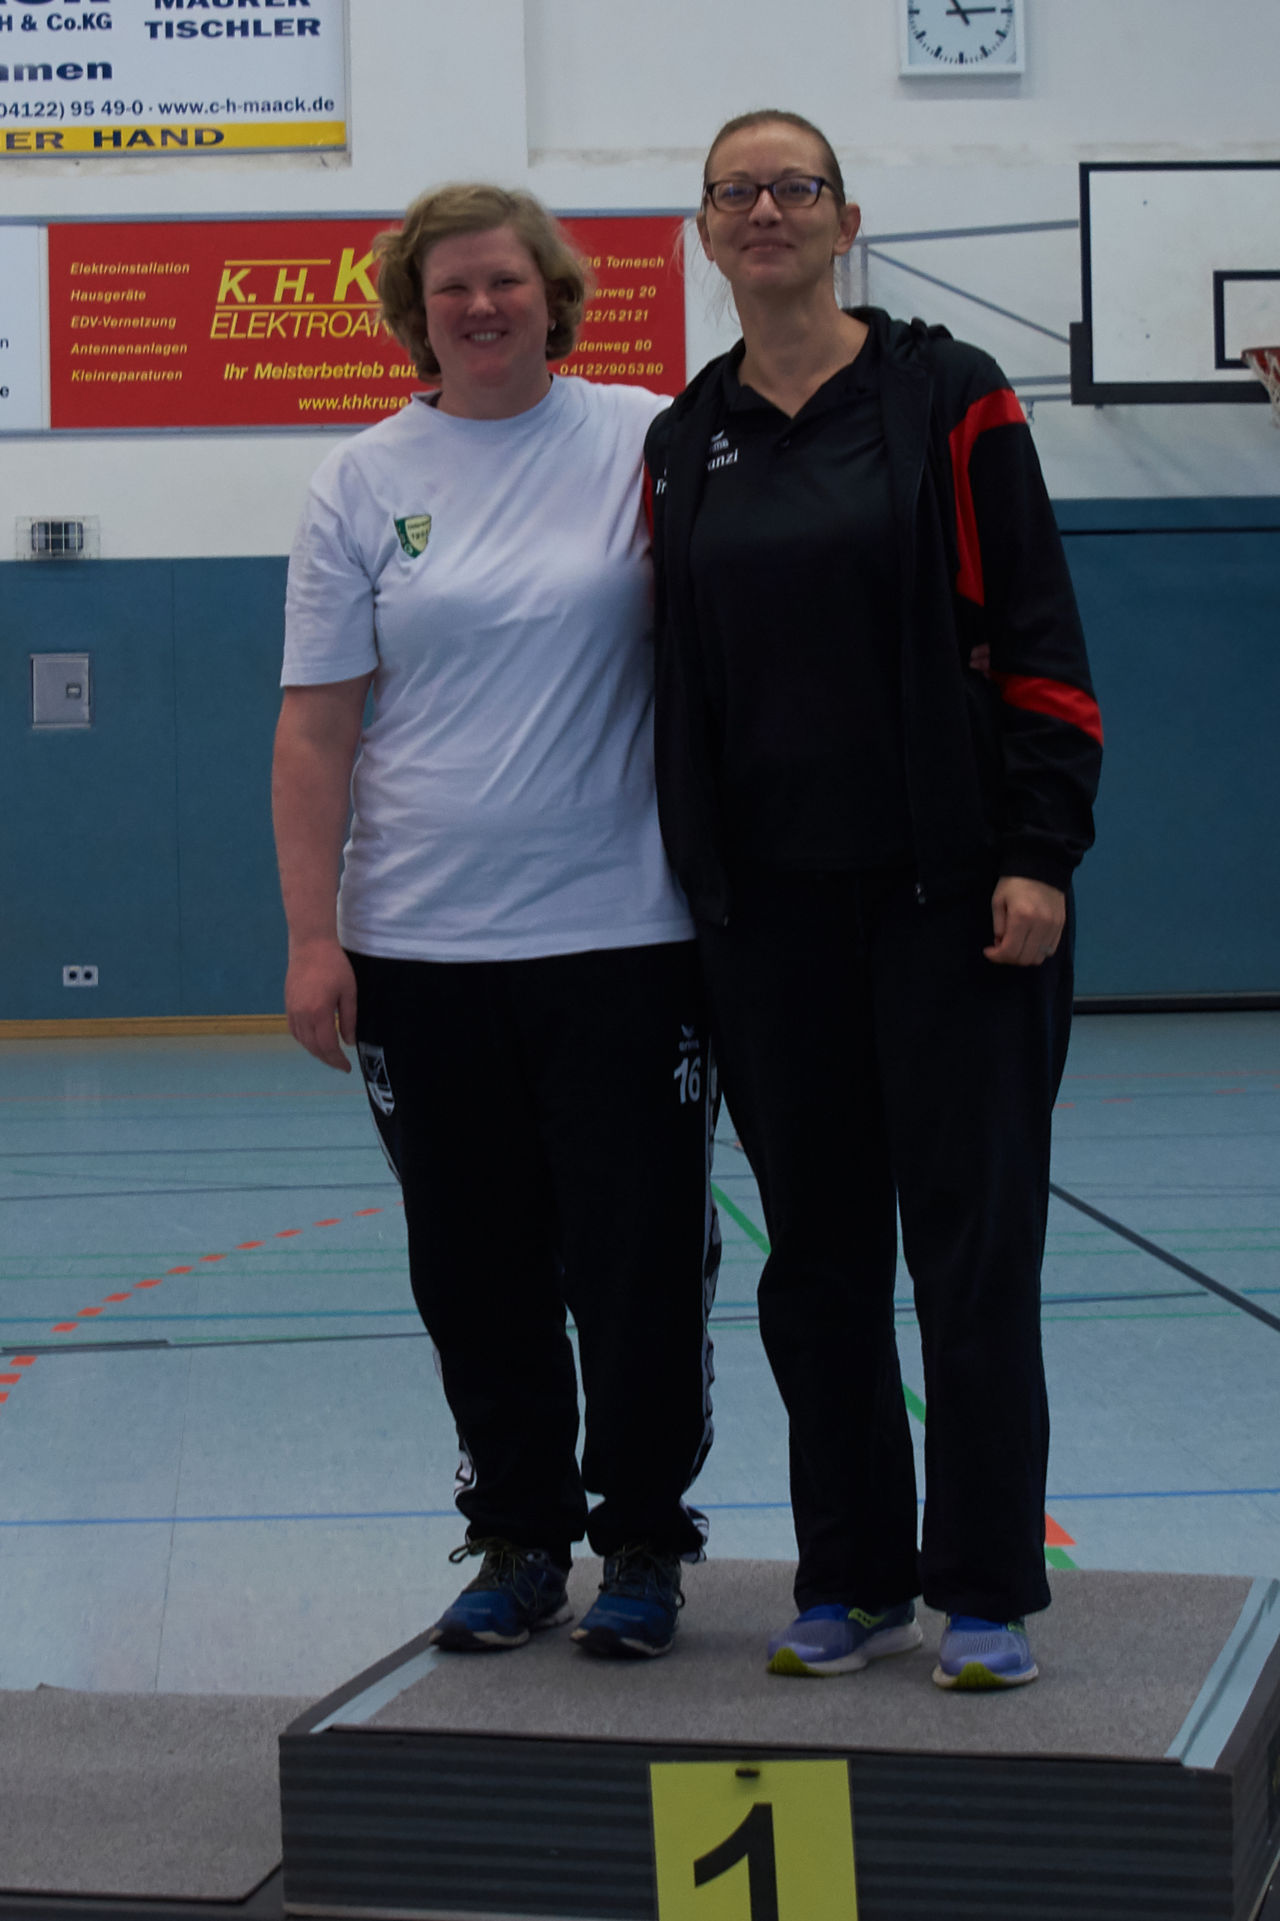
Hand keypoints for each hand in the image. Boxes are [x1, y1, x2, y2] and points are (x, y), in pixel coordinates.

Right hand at [285, 940, 357, 1069]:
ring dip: (315, 1051)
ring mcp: (292, 1010)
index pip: (327, 1046)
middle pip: (313, 1047)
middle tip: (340, 1064)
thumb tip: (348, 1042)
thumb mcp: (349, 992)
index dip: (337, 1060)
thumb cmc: (335, 965)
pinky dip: (304, 1040)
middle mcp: (302, 1015)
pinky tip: (314, 1040)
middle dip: (327, 1059)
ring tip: (329, 1054)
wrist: (310, 945)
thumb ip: (349, 1019)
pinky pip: (294, 1030)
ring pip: (302, 1040)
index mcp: (319, 1013)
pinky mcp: (288, 1004)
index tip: (347, 1067)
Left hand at [984, 876, 1065, 966]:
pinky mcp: (1061, 925)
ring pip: (1039, 957)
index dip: (996, 957)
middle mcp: (1040, 925)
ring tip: (1015, 944)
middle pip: (1025, 958)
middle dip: (1009, 958)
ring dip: (1024, 956)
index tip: (988, 951)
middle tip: (1001, 948)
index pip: (1010, 951)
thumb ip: (999, 926)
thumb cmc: (1014, 882)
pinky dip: (1037, 951)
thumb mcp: (998, 901)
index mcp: (1021, 917)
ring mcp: (1053, 926)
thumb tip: (1001, 945)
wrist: (1042, 865)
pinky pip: (1050, 949)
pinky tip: (1028, 941)